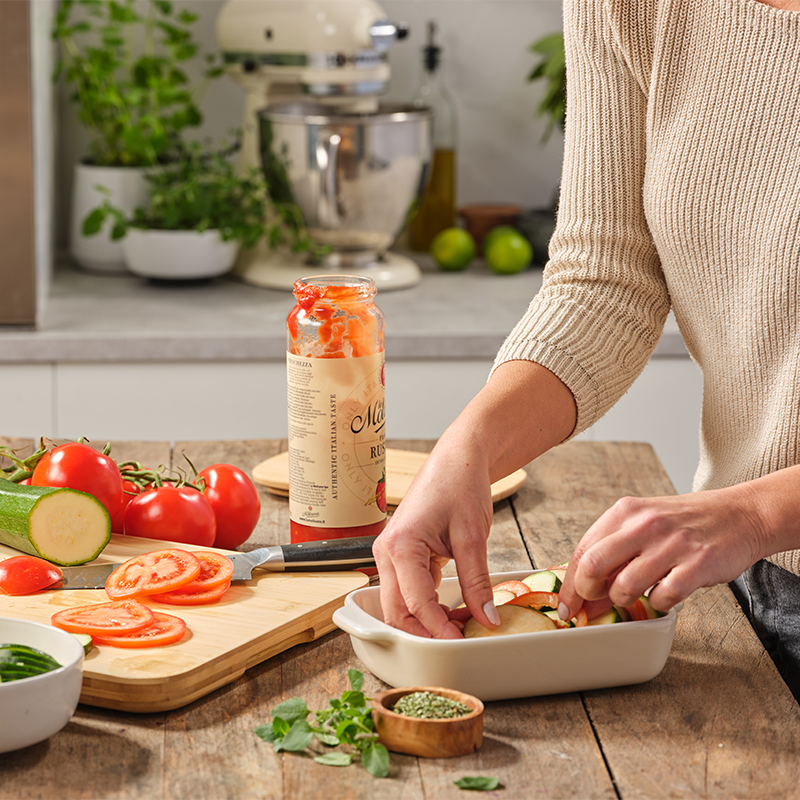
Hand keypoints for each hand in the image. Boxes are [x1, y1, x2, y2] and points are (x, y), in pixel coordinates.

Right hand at [373, 438, 498, 638]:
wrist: (457, 459)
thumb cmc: (459, 485)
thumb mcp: (472, 536)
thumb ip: (476, 582)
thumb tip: (486, 618)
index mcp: (401, 545)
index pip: (415, 603)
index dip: (438, 629)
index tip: (461, 643)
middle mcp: (387, 552)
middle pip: (396, 611)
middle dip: (425, 632)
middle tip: (459, 641)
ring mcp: (392, 554)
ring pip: (401, 604)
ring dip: (427, 620)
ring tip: (464, 624)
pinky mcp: (402, 555)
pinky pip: (410, 590)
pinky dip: (430, 605)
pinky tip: (456, 608)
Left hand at [557, 486, 767, 619]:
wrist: (741, 514)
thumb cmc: (686, 523)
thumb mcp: (644, 523)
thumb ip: (614, 551)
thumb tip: (585, 592)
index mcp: (625, 511)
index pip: (583, 551)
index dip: (569, 585)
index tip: (567, 606)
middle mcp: (644, 524)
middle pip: (593, 567)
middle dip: (588, 594)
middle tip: (597, 603)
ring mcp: (671, 544)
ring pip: (624, 588)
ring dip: (625, 601)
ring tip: (638, 594)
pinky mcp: (697, 565)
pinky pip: (662, 598)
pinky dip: (658, 604)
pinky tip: (665, 593)